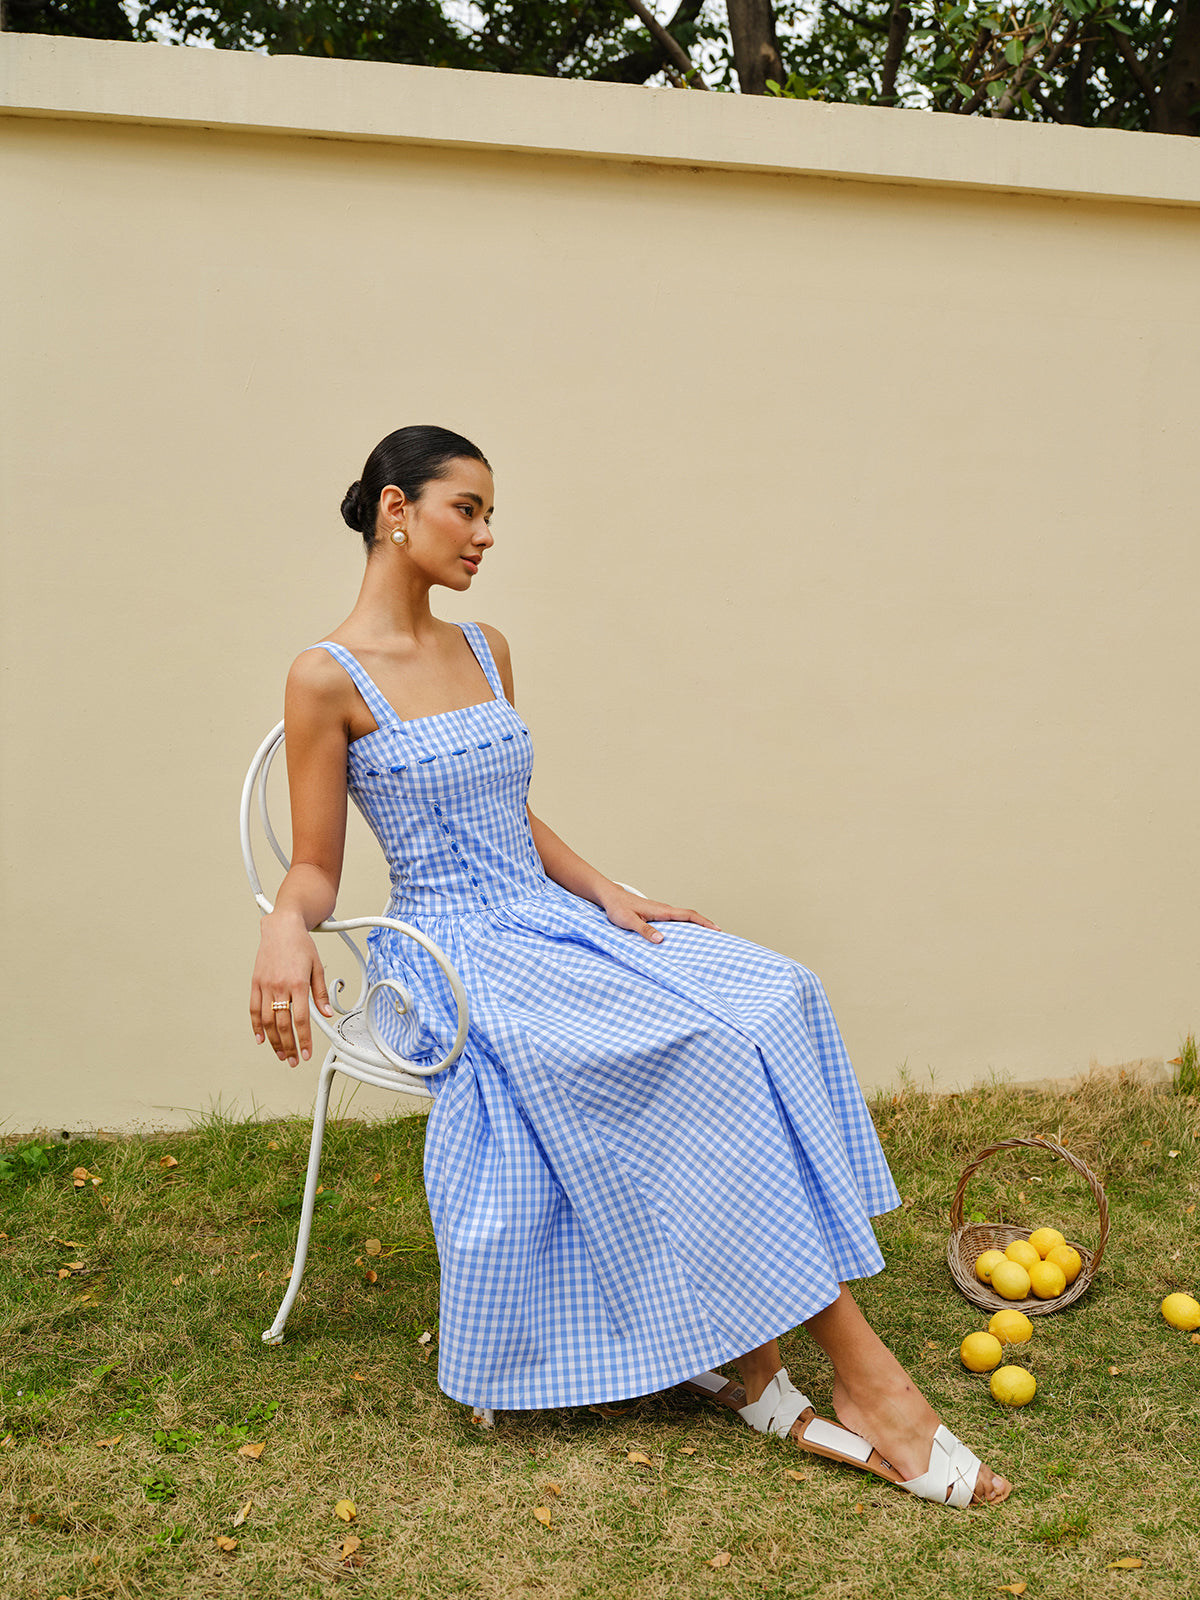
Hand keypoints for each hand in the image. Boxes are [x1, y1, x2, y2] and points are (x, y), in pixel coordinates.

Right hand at [250, 912, 332, 1065]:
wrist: (281, 927)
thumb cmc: (301, 945)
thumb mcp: (317, 967)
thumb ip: (321, 993)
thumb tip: (327, 1014)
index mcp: (298, 984)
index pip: (301, 1020)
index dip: (304, 1040)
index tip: (307, 1053)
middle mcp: (280, 986)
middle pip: (283, 1024)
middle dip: (289, 1046)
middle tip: (294, 1060)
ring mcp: (265, 985)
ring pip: (267, 1021)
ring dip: (274, 1041)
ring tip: (281, 1054)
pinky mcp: (255, 983)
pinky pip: (253, 1009)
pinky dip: (256, 1026)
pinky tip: (261, 1039)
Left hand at [598, 886, 719, 944]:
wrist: (610, 897)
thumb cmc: (618, 908)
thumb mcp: (629, 921)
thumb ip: (644, 930)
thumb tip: (661, 939)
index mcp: (661, 910)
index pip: (688, 915)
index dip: (704, 922)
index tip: (717, 929)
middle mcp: (664, 910)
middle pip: (690, 917)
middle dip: (705, 925)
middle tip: (719, 936)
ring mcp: (661, 912)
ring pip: (683, 918)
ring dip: (696, 926)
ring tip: (706, 939)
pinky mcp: (656, 915)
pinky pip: (675, 921)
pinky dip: (685, 927)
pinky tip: (685, 936)